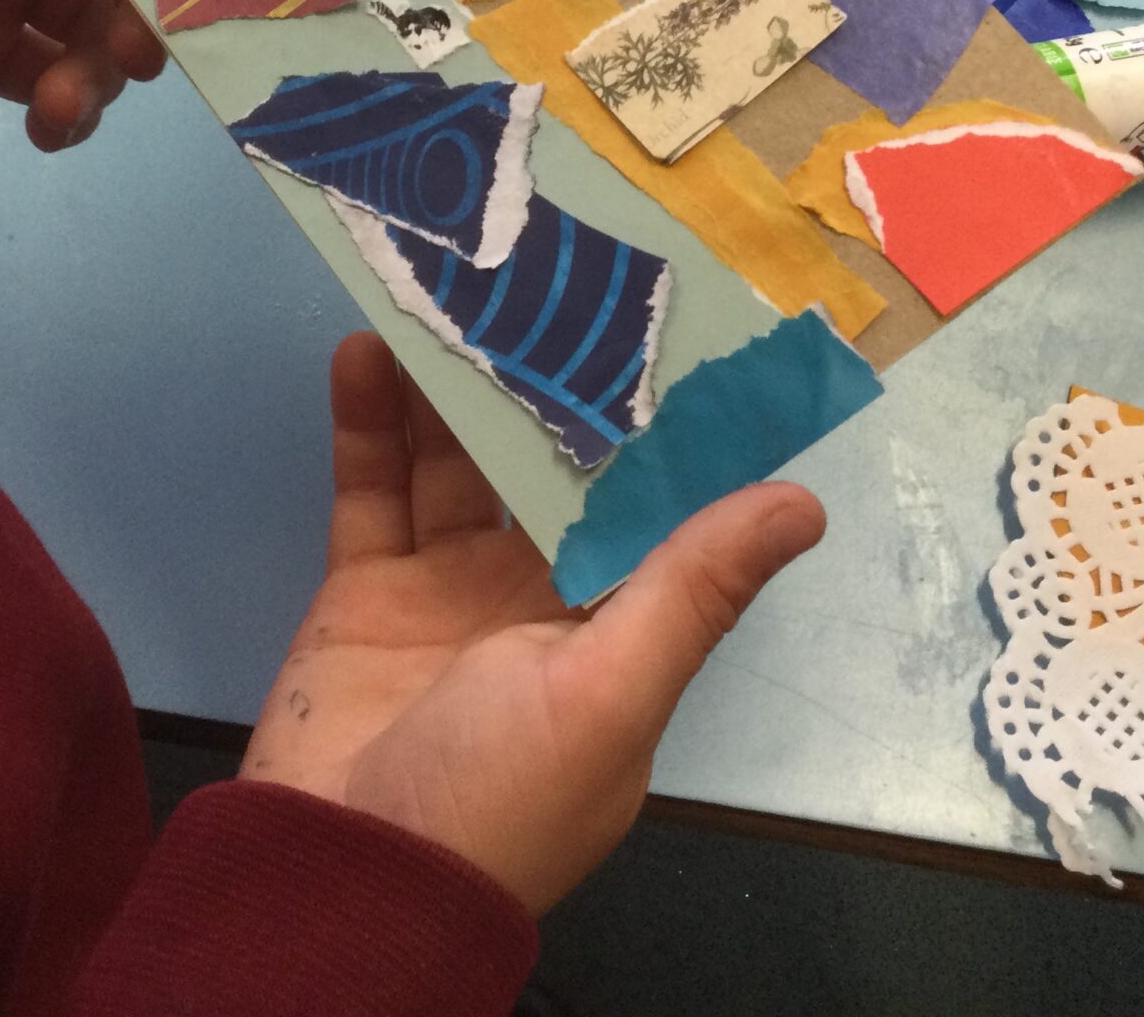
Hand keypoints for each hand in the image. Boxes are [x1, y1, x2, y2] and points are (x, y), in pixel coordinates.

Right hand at [243, 334, 826, 913]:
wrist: (341, 876)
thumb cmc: (497, 793)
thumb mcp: (610, 694)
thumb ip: (692, 589)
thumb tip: (802, 504)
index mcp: (618, 630)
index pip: (650, 505)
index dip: (654, 420)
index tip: (659, 318)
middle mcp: (539, 598)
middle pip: (547, 467)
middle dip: (543, 380)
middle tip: (537, 269)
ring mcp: (448, 589)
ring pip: (458, 462)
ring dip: (452, 385)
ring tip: (449, 288)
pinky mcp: (367, 587)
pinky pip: (374, 487)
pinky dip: (370, 420)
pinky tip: (367, 348)